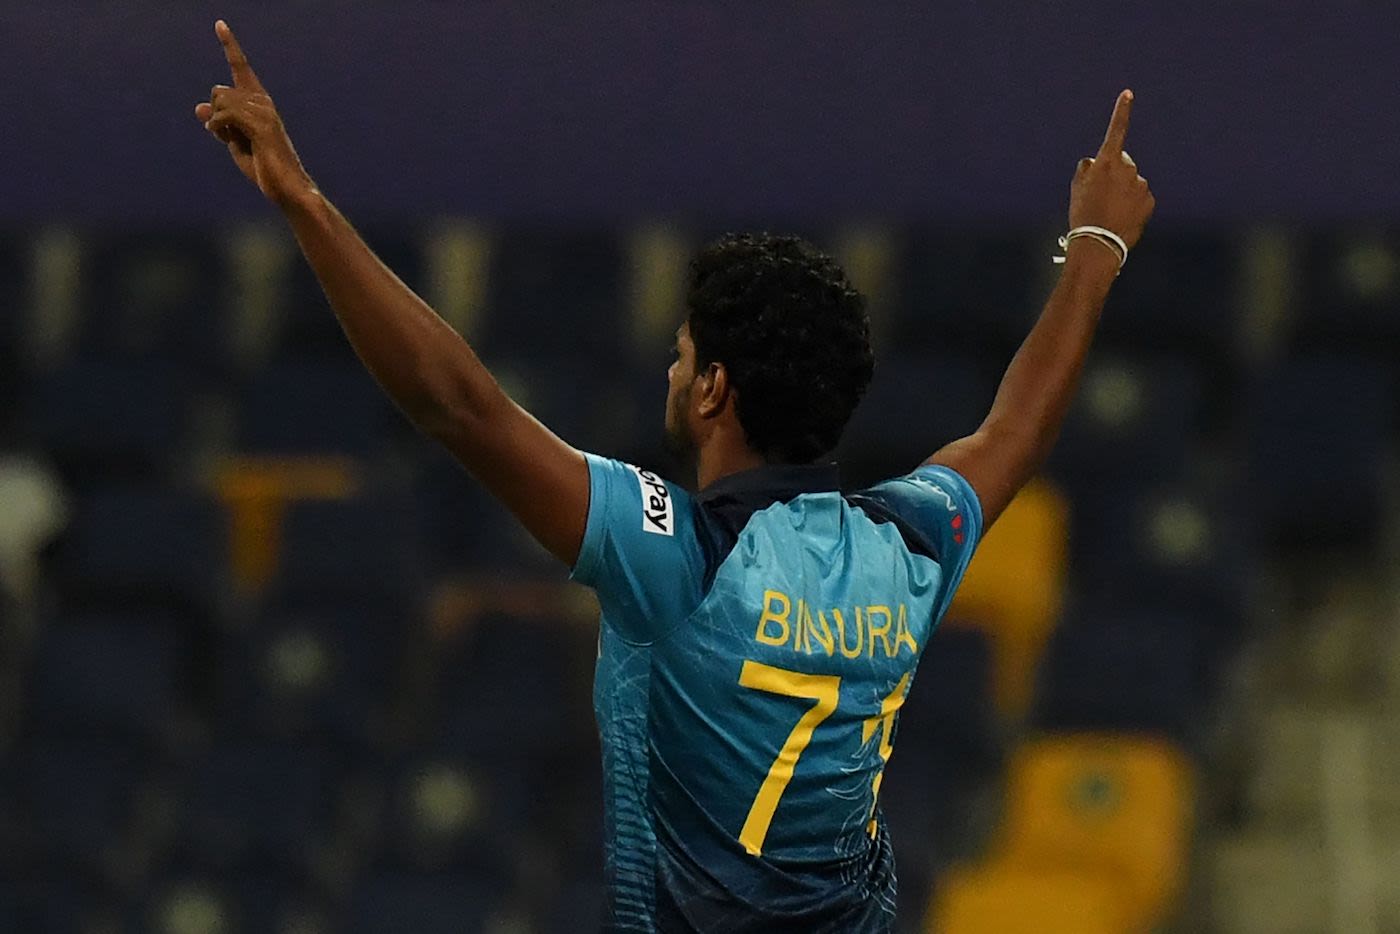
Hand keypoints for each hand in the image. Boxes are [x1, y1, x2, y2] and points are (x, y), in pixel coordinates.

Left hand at [194, 20, 314, 206]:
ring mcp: (264, 112)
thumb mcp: (234, 143)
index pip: (241, 68)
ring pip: (220, 100)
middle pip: (219, 90)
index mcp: (260, 103)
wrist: (287, 188)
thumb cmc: (264, 168)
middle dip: (215, 113)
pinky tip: (225, 138)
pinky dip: (218, 127)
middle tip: (227, 136)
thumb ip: (219, 124)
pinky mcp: (260, 125)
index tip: (219, 24)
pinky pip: (224, 114)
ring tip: (231, 140)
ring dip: (217, 123)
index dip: (230, 45)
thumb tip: (198, 107)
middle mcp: (263, 102)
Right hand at [1068, 90, 1154, 251]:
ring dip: (1123, 192)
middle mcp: (1127, 168)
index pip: (1116, 131)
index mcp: (1107, 162)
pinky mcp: (1149, 200)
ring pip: (1132, 182)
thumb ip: (1086, 170)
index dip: (1121, 111)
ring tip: (1110, 212)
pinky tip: (1121, 218)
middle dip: (1115, 174)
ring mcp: (1141, 184)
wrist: (1099, 244)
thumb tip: (1093, 162)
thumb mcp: (1076, 189)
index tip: (1128, 93)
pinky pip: (1140, 198)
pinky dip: (1132, 205)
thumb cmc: (1083, 214)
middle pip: (1123, 163)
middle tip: (1100, 197)